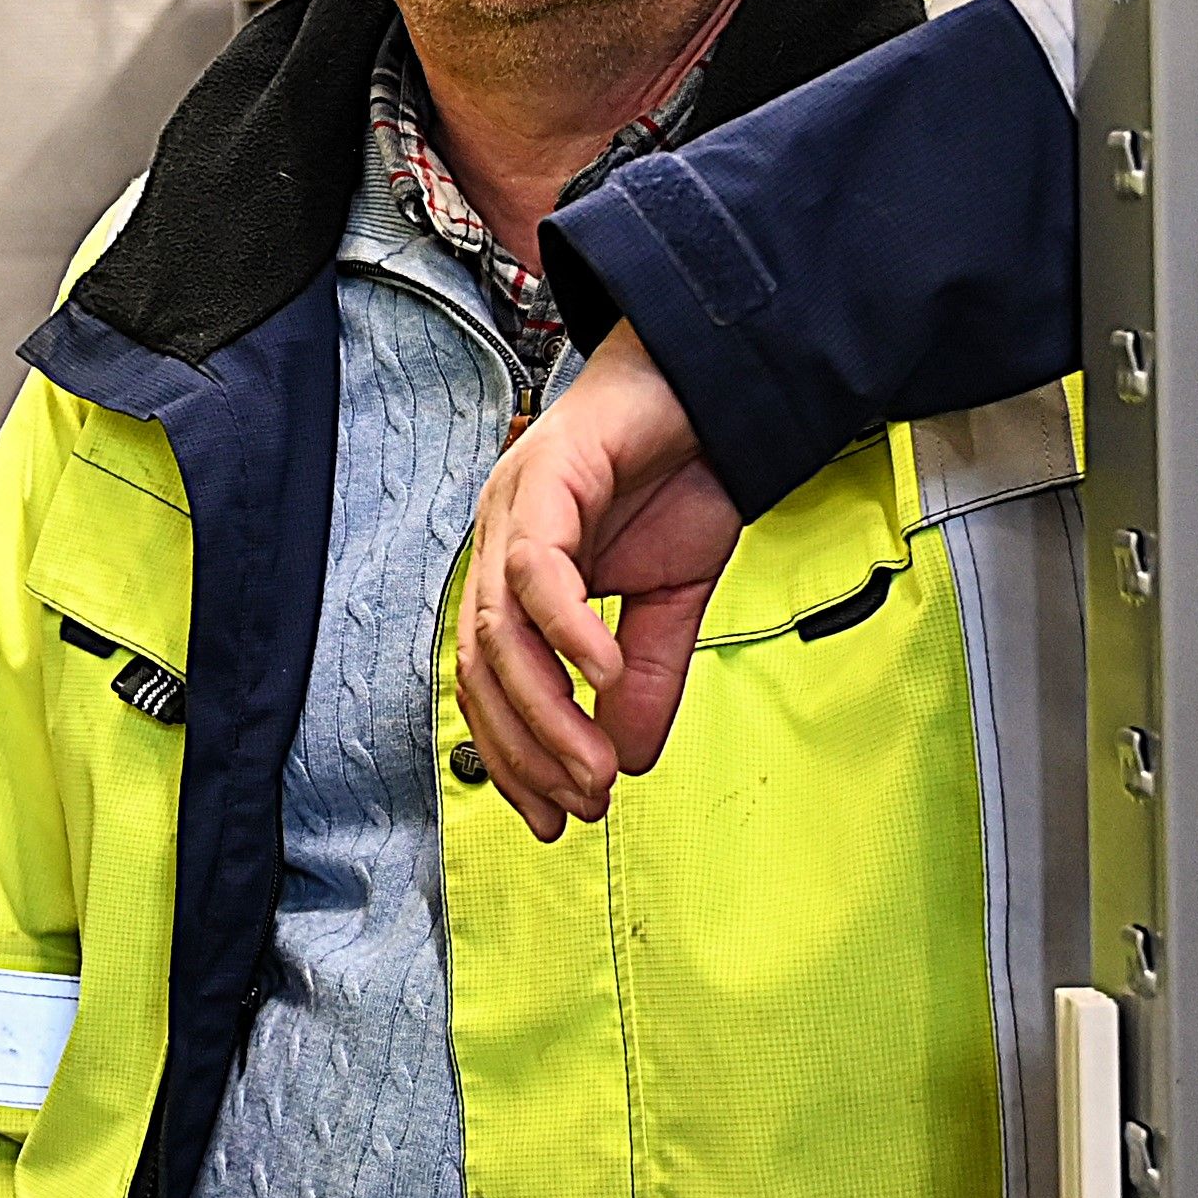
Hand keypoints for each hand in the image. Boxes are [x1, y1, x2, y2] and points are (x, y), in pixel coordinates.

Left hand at [454, 323, 748, 838]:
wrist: (714, 382)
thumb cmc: (681, 473)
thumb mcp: (671, 599)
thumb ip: (645, 677)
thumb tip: (631, 757)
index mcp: (519, 574)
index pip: (490, 684)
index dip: (515, 757)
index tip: (555, 815)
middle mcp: (502, 544)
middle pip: (483, 667)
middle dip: (528, 750)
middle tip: (580, 800)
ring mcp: (516, 508)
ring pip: (499, 628)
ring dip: (545, 709)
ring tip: (592, 762)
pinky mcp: (547, 477)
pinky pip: (539, 567)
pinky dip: (566, 628)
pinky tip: (601, 673)